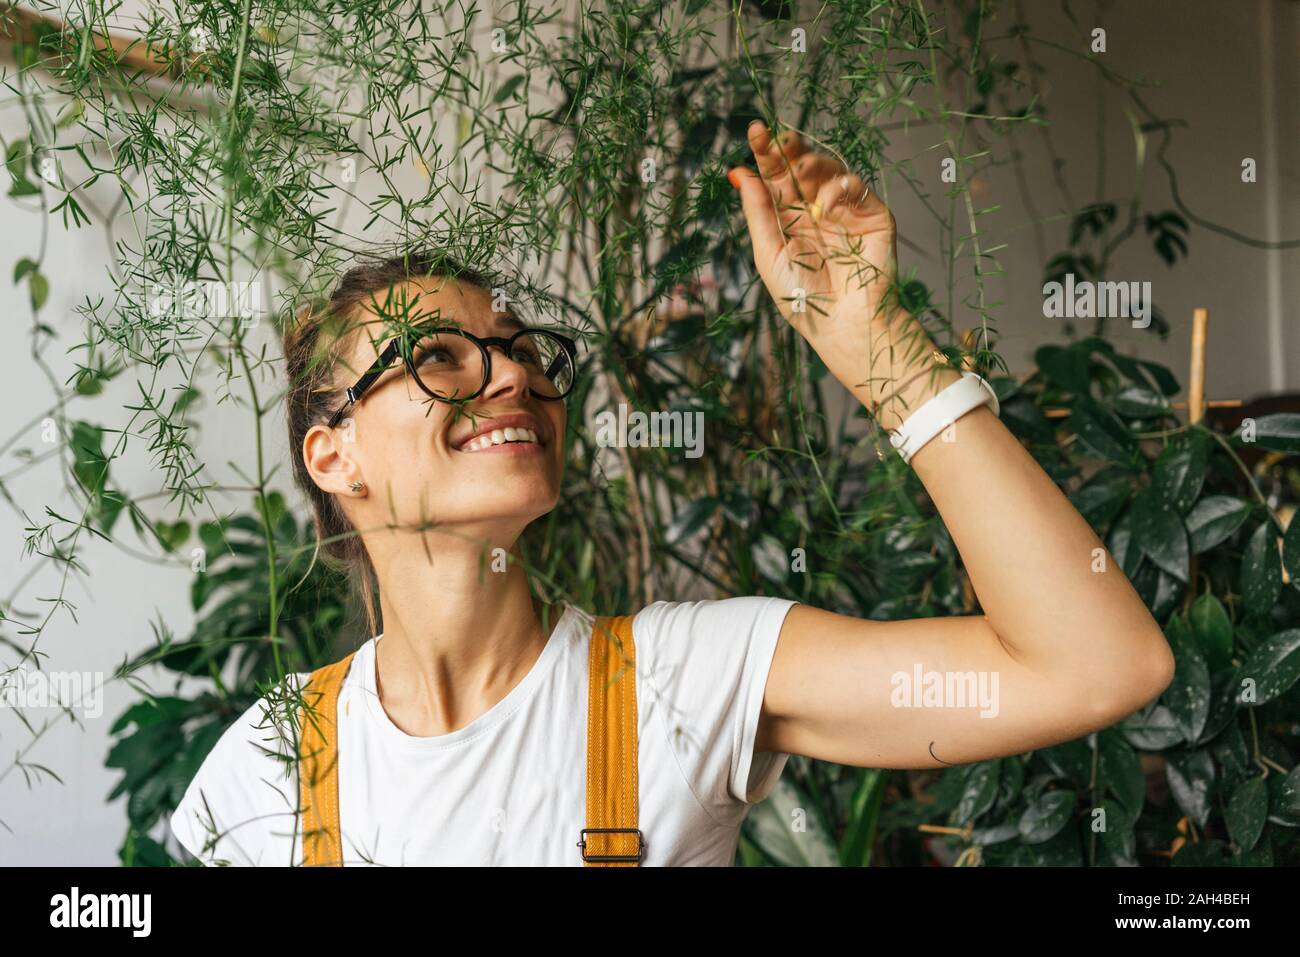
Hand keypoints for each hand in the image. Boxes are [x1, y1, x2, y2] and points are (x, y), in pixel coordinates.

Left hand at [728, 122, 953, 425]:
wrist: (844, 325)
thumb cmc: (803, 300)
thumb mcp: (769, 253)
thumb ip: (757, 212)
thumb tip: (738, 172)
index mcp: (788, 219)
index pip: (776, 178)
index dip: (766, 154)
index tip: (755, 132)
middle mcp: (816, 211)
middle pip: (801, 167)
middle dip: (789, 149)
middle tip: (778, 137)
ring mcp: (845, 211)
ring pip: (829, 170)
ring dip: (813, 163)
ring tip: (800, 170)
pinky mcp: (872, 215)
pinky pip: (856, 187)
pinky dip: (840, 188)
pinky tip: (827, 205)